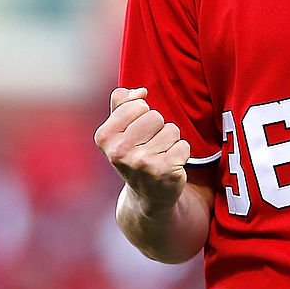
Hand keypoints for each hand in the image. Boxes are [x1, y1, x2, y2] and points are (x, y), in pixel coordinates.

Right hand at [94, 87, 189, 212]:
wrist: (147, 197)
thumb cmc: (134, 155)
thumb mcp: (119, 130)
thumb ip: (122, 103)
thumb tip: (140, 91)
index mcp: (105, 137)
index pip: (137, 104)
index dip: (142, 116)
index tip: (136, 134)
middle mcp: (120, 151)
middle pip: (155, 116)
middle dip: (157, 128)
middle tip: (149, 147)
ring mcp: (142, 163)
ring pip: (171, 130)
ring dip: (170, 141)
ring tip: (159, 156)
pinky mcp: (164, 172)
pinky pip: (184, 146)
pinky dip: (181, 153)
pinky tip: (170, 165)